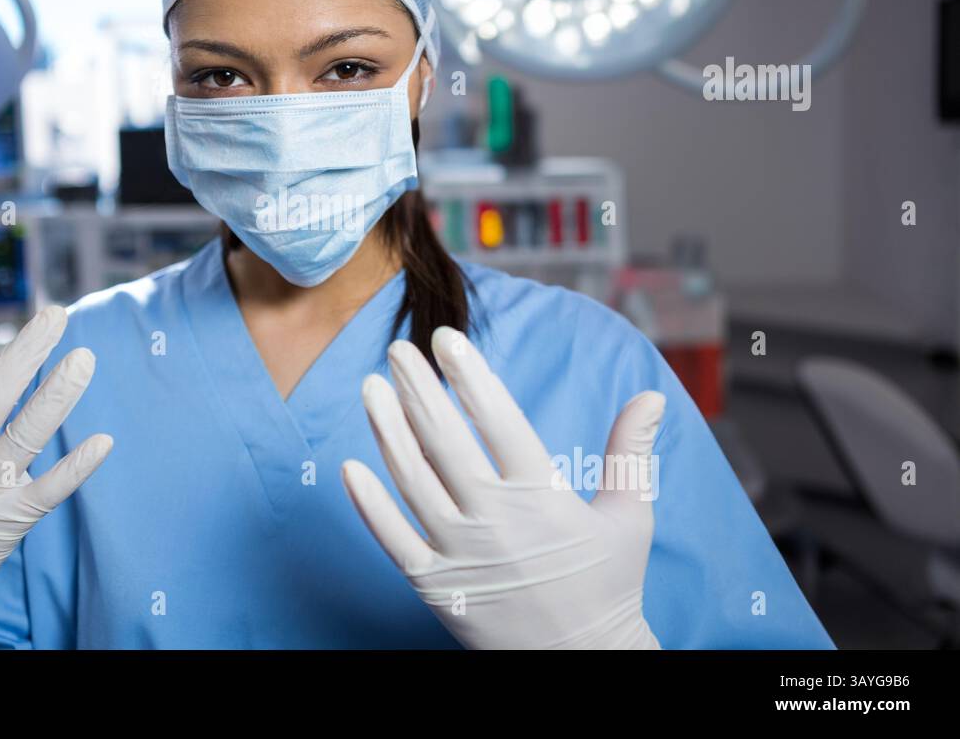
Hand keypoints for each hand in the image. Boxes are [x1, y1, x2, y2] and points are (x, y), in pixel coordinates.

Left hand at [342, 327, 664, 648]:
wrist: (583, 661)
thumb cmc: (607, 583)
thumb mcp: (630, 516)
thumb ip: (631, 451)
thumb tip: (652, 396)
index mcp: (541, 495)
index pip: (498, 419)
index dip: (469, 375)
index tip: (446, 340)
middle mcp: (495, 519)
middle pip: (444, 440)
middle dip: (417, 389)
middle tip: (397, 351)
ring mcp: (460, 553)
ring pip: (411, 480)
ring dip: (387, 429)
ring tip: (372, 388)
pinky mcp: (436, 585)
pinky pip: (392, 538)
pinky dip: (367, 503)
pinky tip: (349, 466)